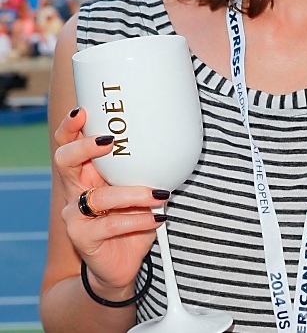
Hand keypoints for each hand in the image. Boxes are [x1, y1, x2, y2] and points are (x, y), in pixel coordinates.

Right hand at [53, 106, 168, 297]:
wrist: (121, 262)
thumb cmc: (131, 217)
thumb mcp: (138, 185)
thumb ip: (144, 166)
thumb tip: (172, 138)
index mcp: (86, 171)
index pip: (68, 141)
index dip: (70, 125)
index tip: (83, 110)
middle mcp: (75, 189)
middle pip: (65, 159)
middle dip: (85, 146)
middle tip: (111, 141)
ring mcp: (75, 213)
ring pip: (100, 196)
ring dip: (134, 194)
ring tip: (159, 195)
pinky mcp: (82, 237)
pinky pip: (112, 224)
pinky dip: (139, 219)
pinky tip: (156, 218)